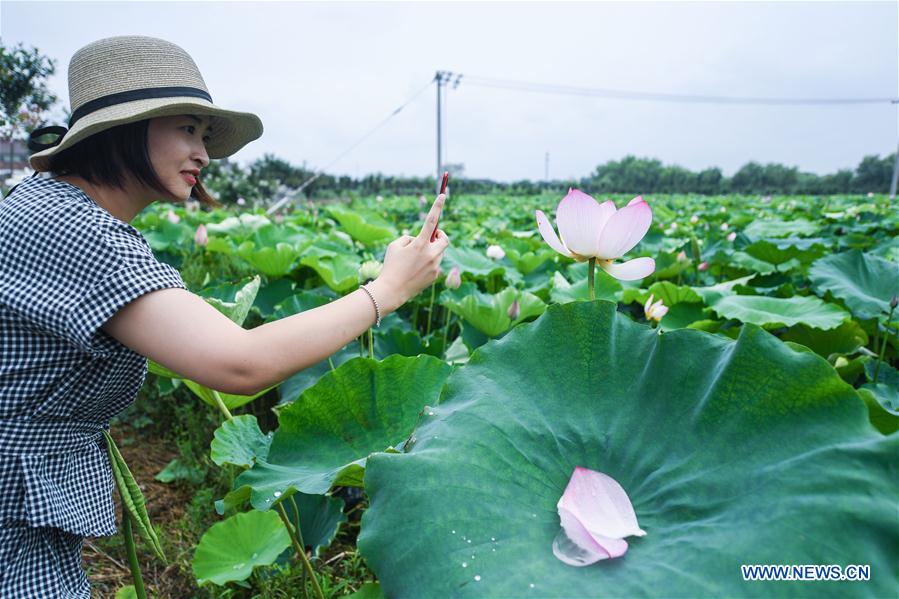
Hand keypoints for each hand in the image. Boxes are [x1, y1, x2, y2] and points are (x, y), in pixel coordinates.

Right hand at [372, 193, 450, 310]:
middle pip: (444, 239)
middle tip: (432, 237)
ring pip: (438, 253)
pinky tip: (416, 271)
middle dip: (440, 236)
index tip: (443, 195)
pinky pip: (435, 264)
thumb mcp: (394, 246)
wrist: (392, 291)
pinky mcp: (435, 276)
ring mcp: (435, 266)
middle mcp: (431, 254)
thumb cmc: (390, 266)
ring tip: (415, 260)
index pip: (431, 221)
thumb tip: (419, 240)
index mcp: (420, 244)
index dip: (437, 206)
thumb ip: (408, 238)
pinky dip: (428, 263)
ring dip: (430, 251)